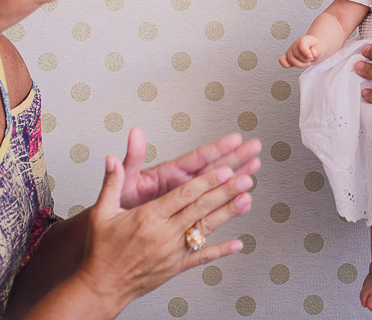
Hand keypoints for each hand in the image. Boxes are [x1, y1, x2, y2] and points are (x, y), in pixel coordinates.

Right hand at [73, 153, 254, 311]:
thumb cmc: (101, 250)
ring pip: (204, 229)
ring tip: (247, 200)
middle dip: (224, 192)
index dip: (206, 182)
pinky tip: (237, 244)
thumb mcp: (102, 212)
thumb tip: (112, 159)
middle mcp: (163, 234)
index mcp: (148, 217)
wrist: (101, 287)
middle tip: (245, 178)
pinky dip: (220, 250)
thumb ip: (112, 183)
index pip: (184, 195)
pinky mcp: (175, 267)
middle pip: (200, 209)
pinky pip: (201, 257)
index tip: (224, 170)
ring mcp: (172, 251)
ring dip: (227, 213)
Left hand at [119, 128, 260, 209]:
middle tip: (255, 147)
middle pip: (214, 167)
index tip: (235, 139)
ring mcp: (187, 201)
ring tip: (256, 168)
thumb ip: (132, 159)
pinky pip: (214, 211)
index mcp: (169, 174)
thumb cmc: (119, 207)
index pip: (197, 158)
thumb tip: (134, 134)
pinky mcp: (189, 218)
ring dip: (237, 177)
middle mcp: (181, 185)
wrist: (116, 237)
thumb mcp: (124, 183)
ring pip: (218, 187)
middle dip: (236, 157)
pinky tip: (244, 202)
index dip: (217, 148)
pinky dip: (230, 206)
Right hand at [280, 35, 321, 68]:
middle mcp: (295, 45)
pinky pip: (282, 61)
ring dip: (301, 64)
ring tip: (307, 62)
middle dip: (305, 60)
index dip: (306, 52)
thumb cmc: (316, 48)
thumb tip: (313, 52)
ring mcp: (290, 51)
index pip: (301, 44)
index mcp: (303, 40)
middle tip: (311, 58)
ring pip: (290, 60)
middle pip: (296, 55)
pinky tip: (297, 64)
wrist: (314, 49)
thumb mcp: (321, 47)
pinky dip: (287, 64)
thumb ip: (318, 49)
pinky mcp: (287, 57)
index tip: (311, 56)